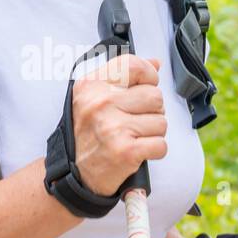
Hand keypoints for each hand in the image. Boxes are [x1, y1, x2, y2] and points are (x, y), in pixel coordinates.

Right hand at [72, 53, 167, 197]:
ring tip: (132, 137)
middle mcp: (100, 103)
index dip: (148, 76)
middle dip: (151, 111)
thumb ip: (124, 77)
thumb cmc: (88, 134)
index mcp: (92, 85)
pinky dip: (153, 151)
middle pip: (155, 95)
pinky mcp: (126, 150)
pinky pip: (161, 144)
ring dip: (152, 133)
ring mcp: (113, 127)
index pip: (134, 65)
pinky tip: (136, 151)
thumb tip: (155, 64)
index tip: (144, 88)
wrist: (75, 174)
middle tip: (133, 122)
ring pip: (161, 121)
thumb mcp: (94, 97)